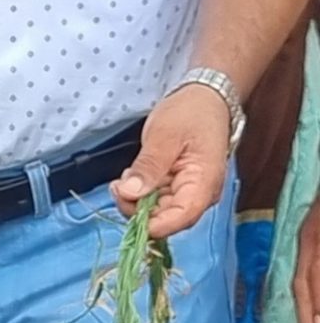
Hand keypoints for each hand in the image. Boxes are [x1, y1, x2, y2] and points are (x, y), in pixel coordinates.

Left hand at [112, 82, 231, 237]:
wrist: (204, 99)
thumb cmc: (191, 113)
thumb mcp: (165, 136)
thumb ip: (149, 166)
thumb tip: (131, 193)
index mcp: (204, 184)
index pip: (181, 219)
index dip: (152, 223)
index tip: (126, 206)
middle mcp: (199, 194)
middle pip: (166, 219)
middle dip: (137, 208)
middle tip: (118, 186)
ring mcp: (187, 191)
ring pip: (157, 212)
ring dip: (135, 200)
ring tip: (124, 177)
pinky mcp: (176, 186)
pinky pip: (155, 200)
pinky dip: (139, 193)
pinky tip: (131, 177)